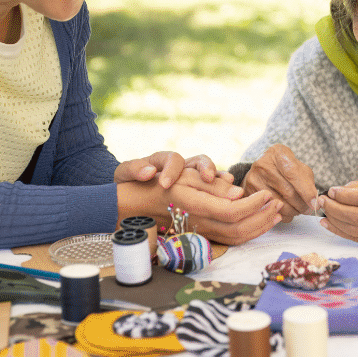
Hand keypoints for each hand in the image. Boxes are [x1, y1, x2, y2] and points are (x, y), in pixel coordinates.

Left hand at [114, 151, 234, 191]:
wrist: (131, 190)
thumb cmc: (129, 181)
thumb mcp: (125, 173)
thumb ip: (134, 169)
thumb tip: (148, 172)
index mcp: (163, 160)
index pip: (172, 158)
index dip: (171, 170)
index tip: (165, 184)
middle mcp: (182, 166)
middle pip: (199, 160)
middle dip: (206, 168)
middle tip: (208, 178)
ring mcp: (193, 177)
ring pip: (211, 173)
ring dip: (219, 179)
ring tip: (228, 185)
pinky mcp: (199, 189)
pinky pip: (215, 187)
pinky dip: (224, 190)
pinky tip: (232, 197)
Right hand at [165, 169, 281, 245]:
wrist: (146, 203)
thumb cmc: (168, 184)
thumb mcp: (188, 175)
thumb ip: (214, 186)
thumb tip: (239, 193)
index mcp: (197, 207)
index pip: (233, 211)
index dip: (254, 204)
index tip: (267, 193)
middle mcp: (201, 224)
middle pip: (239, 229)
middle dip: (263, 216)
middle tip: (277, 202)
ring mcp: (204, 233)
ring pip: (237, 238)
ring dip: (260, 227)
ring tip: (276, 213)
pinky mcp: (207, 236)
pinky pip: (232, 240)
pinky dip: (251, 233)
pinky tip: (261, 222)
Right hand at [242, 144, 317, 221]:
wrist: (259, 171)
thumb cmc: (282, 169)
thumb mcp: (297, 166)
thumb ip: (307, 180)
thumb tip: (314, 201)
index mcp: (278, 153)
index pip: (294, 174)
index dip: (306, 191)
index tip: (315, 203)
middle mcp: (262, 165)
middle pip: (288, 192)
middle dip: (302, 205)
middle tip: (308, 208)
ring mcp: (253, 179)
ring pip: (279, 205)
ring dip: (293, 212)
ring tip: (297, 209)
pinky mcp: (248, 194)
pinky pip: (270, 211)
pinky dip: (282, 215)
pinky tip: (286, 210)